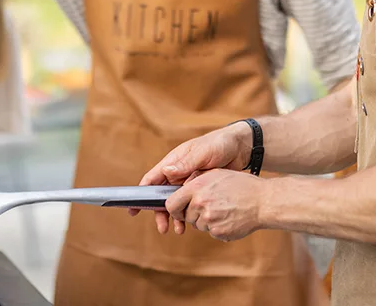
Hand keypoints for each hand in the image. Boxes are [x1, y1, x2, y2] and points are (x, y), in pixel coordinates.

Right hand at [130, 123, 251, 233]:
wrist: (242, 148)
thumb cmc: (221, 144)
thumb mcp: (203, 153)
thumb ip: (186, 163)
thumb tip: (166, 173)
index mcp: (174, 161)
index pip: (152, 179)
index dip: (140, 193)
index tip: (133, 209)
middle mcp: (178, 172)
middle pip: (161, 195)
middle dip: (160, 212)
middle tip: (162, 228)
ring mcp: (189, 181)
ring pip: (175, 202)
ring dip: (174, 216)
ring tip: (178, 230)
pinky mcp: (201, 189)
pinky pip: (189, 204)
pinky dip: (188, 214)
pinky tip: (191, 225)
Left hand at [165, 169, 266, 241]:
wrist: (263, 202)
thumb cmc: (241, 185)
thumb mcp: (216, 174)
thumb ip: (196, 181)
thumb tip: (179, 189)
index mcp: (197, 187)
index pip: (171, 204)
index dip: (174, 208)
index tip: (179, 208)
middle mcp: (200, 204)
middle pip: (185, 216)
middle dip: (192, 213)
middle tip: (209, 205)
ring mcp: (209, 220)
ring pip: (197, 225)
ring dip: (205, 220)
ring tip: (222, 209)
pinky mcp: (218, 232)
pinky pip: (210, 232)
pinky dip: (216, 227)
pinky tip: (228, 217)